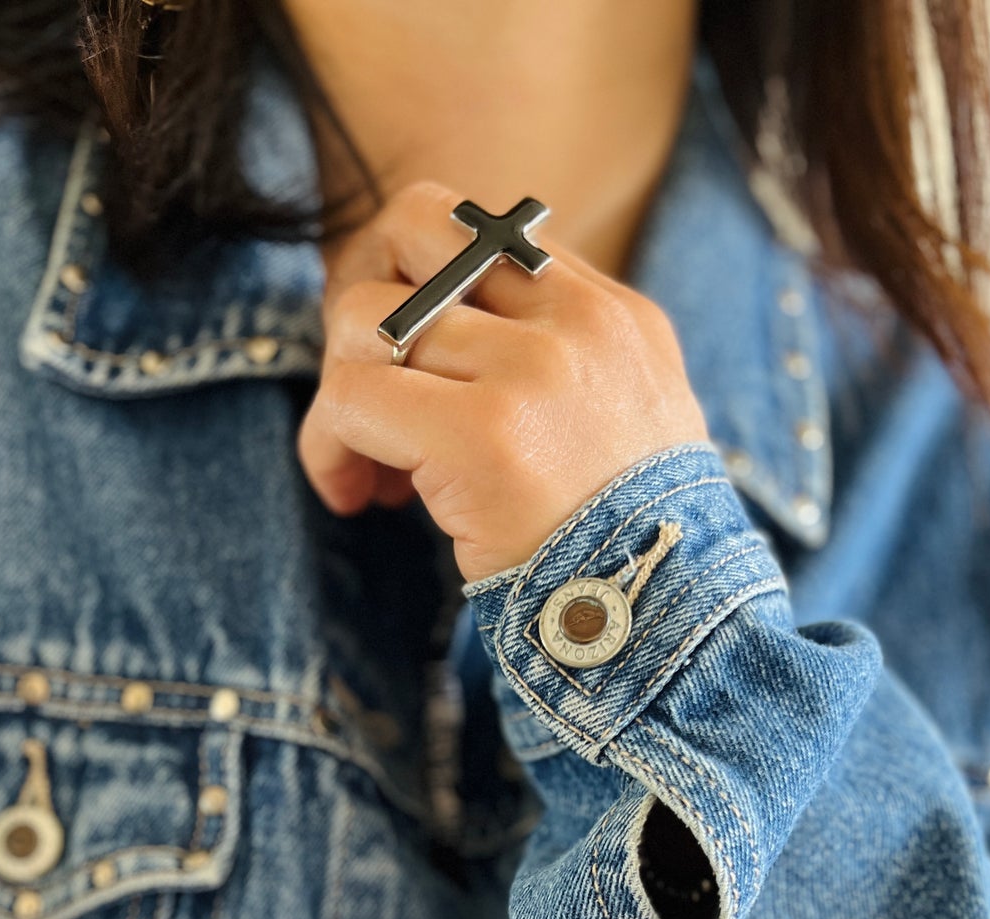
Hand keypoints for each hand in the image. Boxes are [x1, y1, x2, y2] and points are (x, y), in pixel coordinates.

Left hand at [298, 181, 708, 581]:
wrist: (662, 623)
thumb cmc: (623, 547)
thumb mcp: (620, 425)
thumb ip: (550, 362)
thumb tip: (429, 331)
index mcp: (610, 313)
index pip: (476, 229)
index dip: (415, 286)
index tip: (411, 368)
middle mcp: (575, 323)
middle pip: (414, 225)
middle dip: (362, 299)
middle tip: (365, 387)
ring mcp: (531, 372)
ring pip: (364, 319)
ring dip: (341, 394)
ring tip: (369, 468)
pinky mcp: (482, 435)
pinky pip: (349, 399)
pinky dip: (328, 448)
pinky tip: (354, 497)